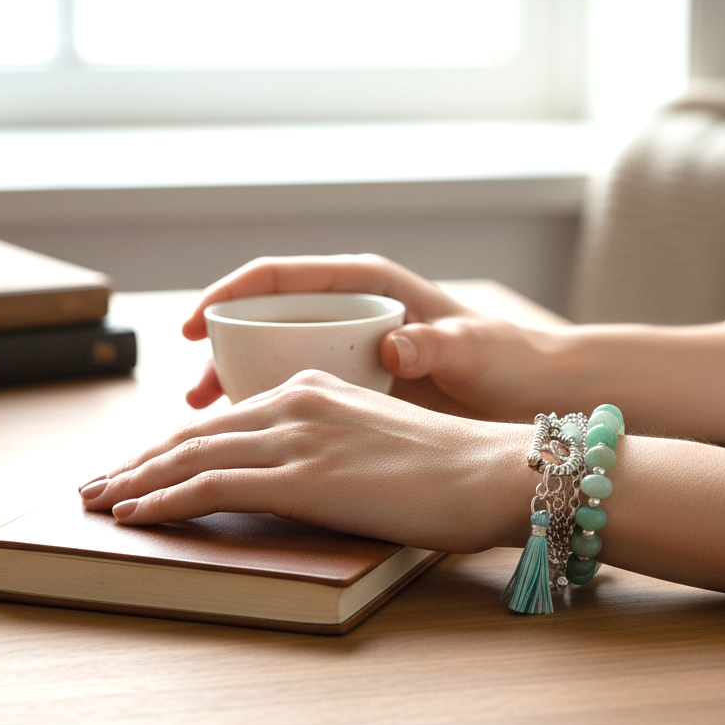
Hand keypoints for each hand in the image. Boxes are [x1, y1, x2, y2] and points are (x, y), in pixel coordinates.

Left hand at [81, 371, 534, 553]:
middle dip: (138, 460)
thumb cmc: (448, 467)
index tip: (140, 465)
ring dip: (135, 480)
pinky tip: (134, 514)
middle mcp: (296, 401)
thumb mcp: (377, 440)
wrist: (488, 470)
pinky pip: (210, 485)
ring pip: (191, 454)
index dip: (174, 443)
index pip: (225, 418)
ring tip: (98, 500)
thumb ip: (330, 445)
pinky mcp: (300, 477)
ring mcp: (296, 437)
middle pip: (195, 432)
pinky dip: (163, 500)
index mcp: (315, 387)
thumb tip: (301, 475)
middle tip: (96, 484)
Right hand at [181, 253, 558, 421]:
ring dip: (234, 391)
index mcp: (368, 284)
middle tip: (188, 399)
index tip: (194, 325)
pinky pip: (297, 393)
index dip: (227, 294)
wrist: (536, 395)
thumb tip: (396, 347)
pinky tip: (244, 446)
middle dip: (217, 356)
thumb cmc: (509, 362)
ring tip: (199, 428)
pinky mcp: (355, 386)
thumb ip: (438, 344)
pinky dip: (266, 414)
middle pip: (263, 322)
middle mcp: (350, 311)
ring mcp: (349, 349)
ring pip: (272, 360)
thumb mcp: (476, 351)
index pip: (279, 277)